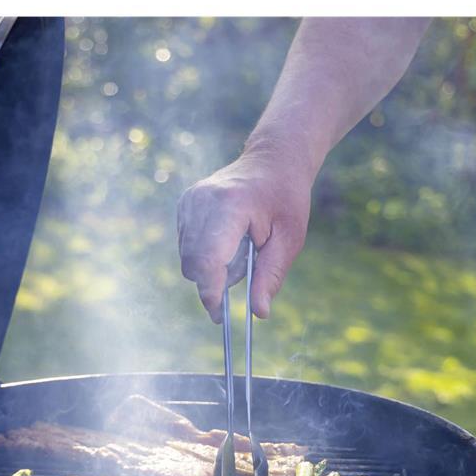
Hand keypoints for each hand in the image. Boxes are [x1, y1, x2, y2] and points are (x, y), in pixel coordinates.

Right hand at [177, 147, 311, 321]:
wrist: (273, 159)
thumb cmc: (286, 197)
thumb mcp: (290, 239)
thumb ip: (271, 276)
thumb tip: (260, 313)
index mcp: (230, 206)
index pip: (207, 260)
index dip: (211, 292)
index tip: (220, 316)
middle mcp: (202, 200)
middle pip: (193, 262)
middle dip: (214, 281)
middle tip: (245, 273)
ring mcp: (189, 200)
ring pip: (188, 257)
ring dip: (212, 266)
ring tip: (242, 247)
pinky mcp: (185, 203)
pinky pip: (187, 245)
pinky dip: (206, 253)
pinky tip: (229, 238)